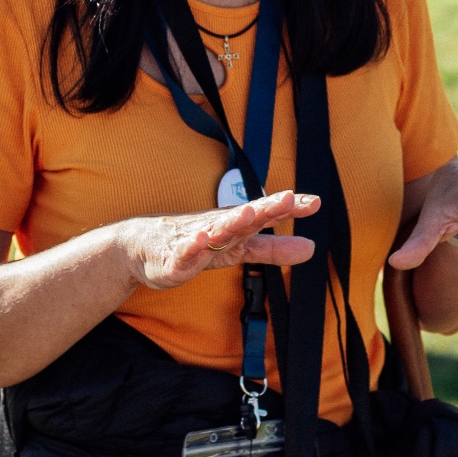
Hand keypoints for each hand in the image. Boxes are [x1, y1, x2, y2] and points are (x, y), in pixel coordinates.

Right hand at [125, 192, 320, 292]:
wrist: (143, 247)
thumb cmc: (198, 243)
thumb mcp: (240, 248)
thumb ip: (274, 249)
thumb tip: (312, 248)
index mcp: (237, 224)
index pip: (267, 214)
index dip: (289, 209)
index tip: (314, 203)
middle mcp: (220, 226)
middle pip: (247, 216)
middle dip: (267, 207)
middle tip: (289, 198)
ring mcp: (196, 239)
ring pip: (218, 229)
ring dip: (234, 220)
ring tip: (250, 213)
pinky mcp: (175, 257)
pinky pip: (185, 251)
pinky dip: (193, 244)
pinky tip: (201, 239)